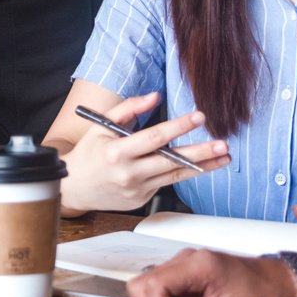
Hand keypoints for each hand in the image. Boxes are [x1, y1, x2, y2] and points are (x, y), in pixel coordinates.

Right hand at [60, 92, 229, 215]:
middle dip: (200, 153)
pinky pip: (166, 183)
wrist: (73, 187)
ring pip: (175, 176)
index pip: (154, 137)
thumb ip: (129, 108)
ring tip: (223, 157)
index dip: (178, 126)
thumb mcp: (101, 125)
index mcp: (117, 152)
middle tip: (222, 144)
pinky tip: (200, 165)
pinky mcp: (141, 200)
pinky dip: (182, 173)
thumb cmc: (88, 152)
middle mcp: (129, 173)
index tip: (199, 117)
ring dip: (202, 167)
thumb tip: (155, 97)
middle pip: (171, 161)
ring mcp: (137, 190)